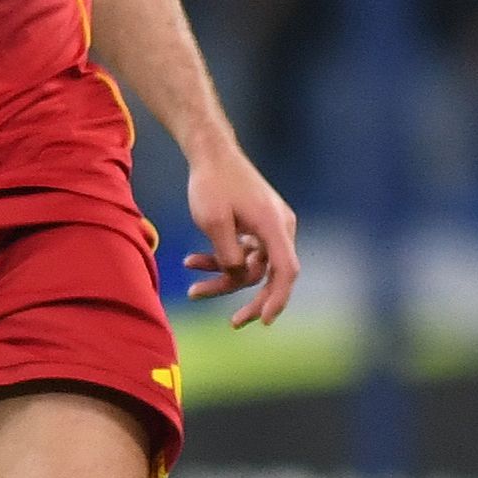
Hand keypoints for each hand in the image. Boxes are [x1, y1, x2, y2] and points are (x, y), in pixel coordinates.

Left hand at [182, 146, 301, 327]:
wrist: (210, 153)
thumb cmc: (211, 183)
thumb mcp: (213, 222)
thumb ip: (228, 254)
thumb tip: (238, 277)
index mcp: (273, 225)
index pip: (285, 271)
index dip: (278, 299)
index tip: (263, 320)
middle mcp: (279, 227)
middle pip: (270, 275)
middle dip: (250, 300)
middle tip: (233, 324)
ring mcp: (270, 227)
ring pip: (252, 266)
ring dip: (224, 277)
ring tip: (192, 287)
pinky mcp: (257, 226)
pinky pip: (244, 253)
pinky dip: (222, 259)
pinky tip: (192, 262)